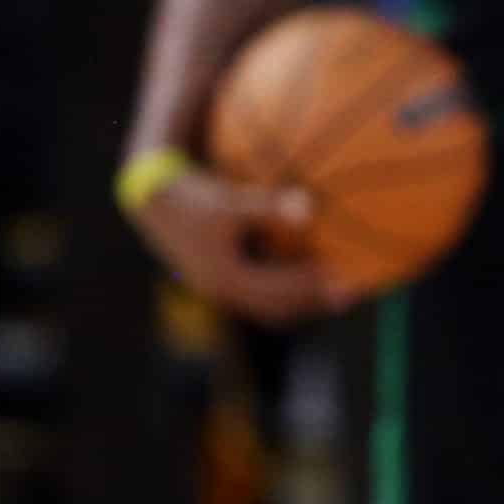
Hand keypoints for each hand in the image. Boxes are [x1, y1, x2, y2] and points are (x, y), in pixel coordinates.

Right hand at [129, 167, 344, 324]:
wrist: (150, 196)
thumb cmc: (192, 194)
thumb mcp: (229, 201)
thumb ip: (269, 206)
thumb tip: (311, 210)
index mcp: (226, 279)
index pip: (281, 295)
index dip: (316, 289)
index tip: (349, 280)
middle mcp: (222, 290)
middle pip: (278, 309)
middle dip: (315, 302)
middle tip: (354, 293)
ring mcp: (217, 287)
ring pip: (267, 304)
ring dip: (300, 298)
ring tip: (335, 287)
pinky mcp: (216, 276)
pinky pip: (257, 290)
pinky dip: (282, 285)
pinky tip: (303, 265)